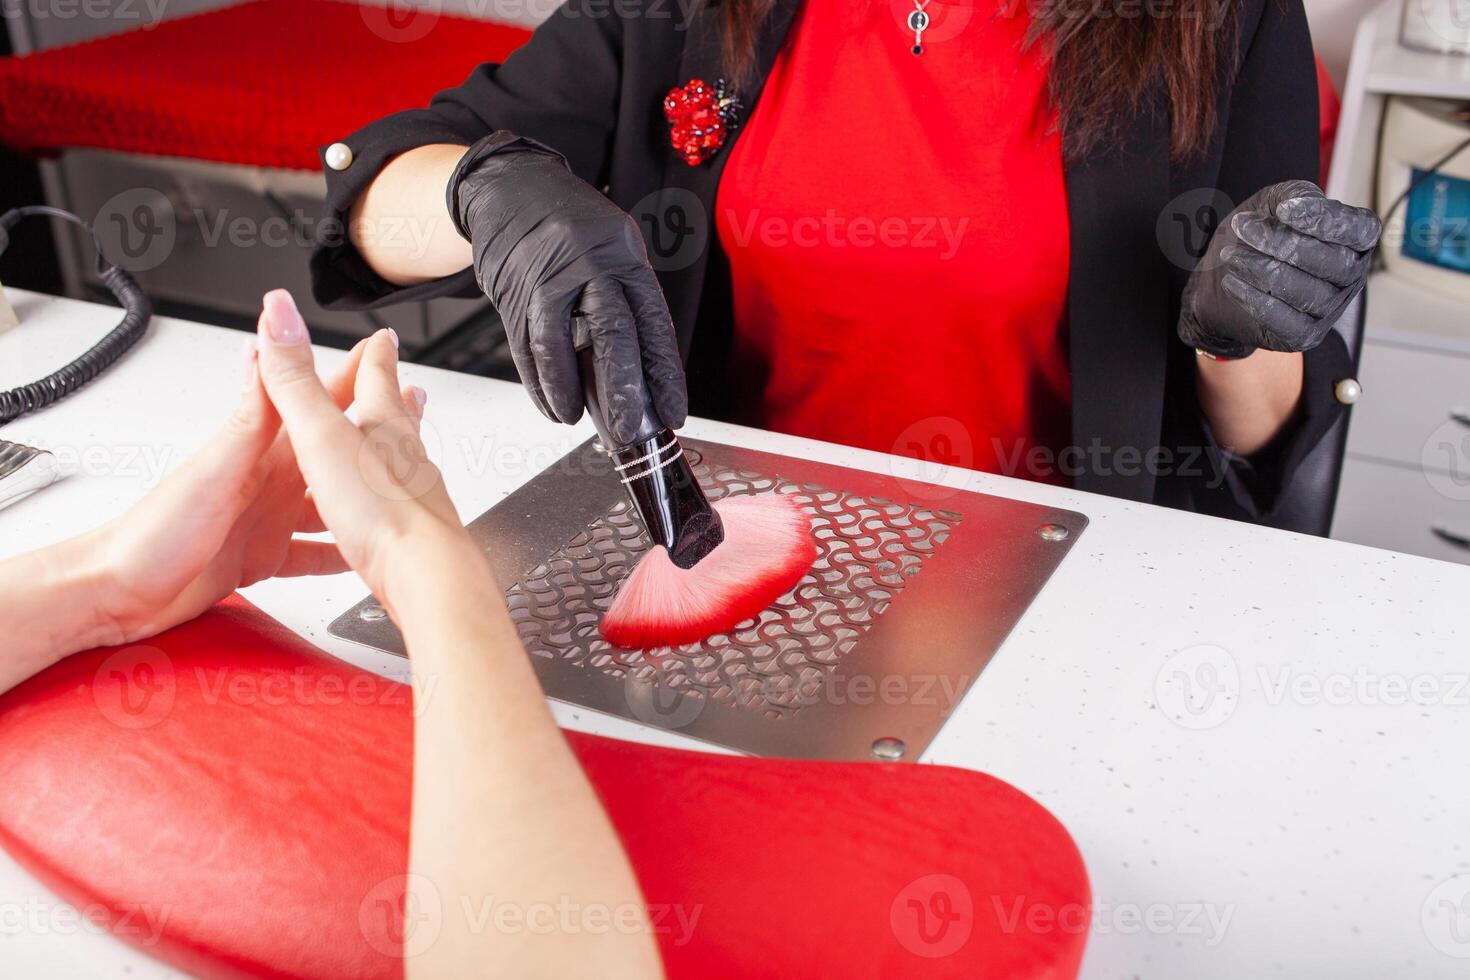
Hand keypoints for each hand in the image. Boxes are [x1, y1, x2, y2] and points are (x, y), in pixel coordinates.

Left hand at [93, 316, 369, 642]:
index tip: (385, 350)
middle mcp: (266, 483)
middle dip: (371, 432)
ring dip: (364, 491)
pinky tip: (361, 552)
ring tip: (401, 486)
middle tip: (411, 413)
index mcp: (260, 454)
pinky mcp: (260, 558)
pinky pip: (313, 553)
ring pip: (331, 501)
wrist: (115, 595)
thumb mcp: (215, 469)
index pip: (313, 403)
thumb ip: (250, 416)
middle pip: (332, 451)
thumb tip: (265, 350)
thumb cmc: (152, 535)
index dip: (350, 375)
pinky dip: (341, 552)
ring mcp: (265, 521)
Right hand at [251, 290, 484, 612]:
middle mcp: (405, 457)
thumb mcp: (321, 435)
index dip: (374, 354)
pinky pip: (396, 509)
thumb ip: (293, 379)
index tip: (380, 337)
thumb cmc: (382, 511)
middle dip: (396, 397)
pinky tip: (384, 513)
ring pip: (404, 462)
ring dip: (396, 445)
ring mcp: (414, 497)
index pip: (378, 376)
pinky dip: (387, 499)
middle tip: (402, 384)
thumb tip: (278, 311)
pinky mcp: (410, 536)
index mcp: (381, 426)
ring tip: (396, 441)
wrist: (425, 576)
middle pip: (401, 418)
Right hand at [449, 133, 687, 445]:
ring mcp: (545, 277)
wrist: (512, 187)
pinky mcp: (511, 291)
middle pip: (610, 332)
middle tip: (628, 431)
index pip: (652, 322)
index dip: (664, 372)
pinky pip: (523, 345)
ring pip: (556, 342)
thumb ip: (630, 304)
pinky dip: (538, 382)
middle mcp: (586, 263)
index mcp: (623, 255)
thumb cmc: (574, 226)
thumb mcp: (617, 249)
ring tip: (577, 420)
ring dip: (568, 390)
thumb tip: (644, 377)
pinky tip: (552, 404)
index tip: (673, 412)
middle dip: (621, 390)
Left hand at [1179, 180, 1381, 359]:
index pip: (1360, 231)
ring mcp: (1329, 308)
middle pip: (1331, 262)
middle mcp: (1350, 276)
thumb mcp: (1273, 203)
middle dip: (1282, 243)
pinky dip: (1255, 299)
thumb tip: (1297, 205)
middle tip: (1244, 229)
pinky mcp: (1304, 335)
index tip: (1284, 210)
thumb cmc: (1257, 237)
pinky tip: (1231, 283)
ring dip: (1261, 269)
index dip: (1326, 220)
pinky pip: (1286, 320)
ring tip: (1230, 255)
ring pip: (1305, 291)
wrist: (1220, 279)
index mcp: (1354, 241)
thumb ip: (1293, 195)